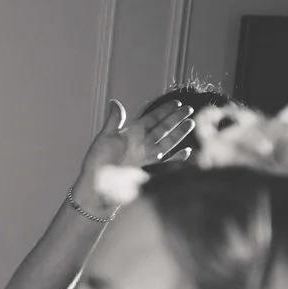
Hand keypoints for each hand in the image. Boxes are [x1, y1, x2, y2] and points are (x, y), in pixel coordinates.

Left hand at [76, 96, 194, 202]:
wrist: (97, 186)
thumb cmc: (98, 162)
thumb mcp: (105, 138)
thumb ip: (114, 121)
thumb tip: (115, 102)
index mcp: (131, 134)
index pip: (151, 119)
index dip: (163, 111)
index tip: (177, 102)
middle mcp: (141, 144)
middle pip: (162, 128)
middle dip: (175, 119)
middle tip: (189, 109)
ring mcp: (147, 157)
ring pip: (167, 142)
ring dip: (179, 133)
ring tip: (190, 123)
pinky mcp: (149, 170)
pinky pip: (167, 163)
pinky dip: (177, 158)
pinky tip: (186, 152)